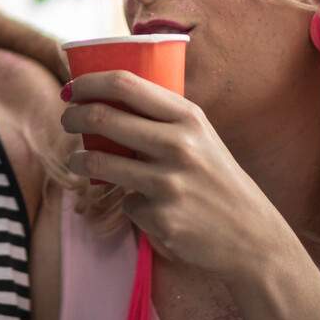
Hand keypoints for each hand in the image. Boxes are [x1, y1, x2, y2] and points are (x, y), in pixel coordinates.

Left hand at [60, 70, 291, 284]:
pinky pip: (126, 204)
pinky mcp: (160, 218)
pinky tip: (155, 209)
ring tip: (79, 161)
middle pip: (102, 117)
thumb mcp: (200, 137)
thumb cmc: (217, 179)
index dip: (87, 82)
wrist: (252, 237)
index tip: (71, 88)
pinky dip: (132, 204)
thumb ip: (160, 118)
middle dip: (73, 117)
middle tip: (67, 121)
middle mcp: (178, 145)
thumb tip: (101, 100)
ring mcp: (168, 183)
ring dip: (79, 161)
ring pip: (99, 163)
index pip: (124, 84)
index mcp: (188, 117)